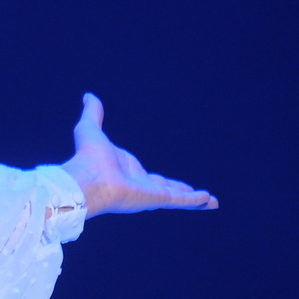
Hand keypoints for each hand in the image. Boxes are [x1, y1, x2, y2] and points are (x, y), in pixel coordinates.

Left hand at [61, 93, 217, 217]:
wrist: (88, 178)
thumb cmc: (87, 157)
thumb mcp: (90, 128)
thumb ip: (93, 113)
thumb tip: (88, 96)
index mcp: (128, 172)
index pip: (149, 178)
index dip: (159, 181)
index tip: (167, 183)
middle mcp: (140, 185)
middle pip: (167, 189)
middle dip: (182, 192)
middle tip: (196, 193)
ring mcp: (150, 194)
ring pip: (178, 197)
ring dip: (195, 199)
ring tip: (211, 202)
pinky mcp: (157, 198)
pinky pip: (181, 200)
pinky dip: (195, 200)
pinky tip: (209, 201)